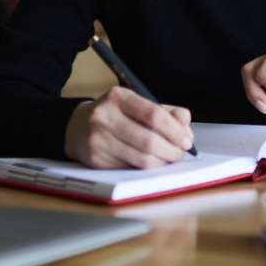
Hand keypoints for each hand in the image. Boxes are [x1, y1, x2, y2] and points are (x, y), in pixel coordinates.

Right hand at [64, 86, 193, 168]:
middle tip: (181, 153)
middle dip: (172, 150)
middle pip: (149, 140)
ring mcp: (98, 140)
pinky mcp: (95, 160)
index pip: (154, 115)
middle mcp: (104, 117)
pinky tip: (151, 163)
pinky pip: (130, 168)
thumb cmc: (118, 115)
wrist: (78, 126)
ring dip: (162, 162)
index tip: (186, 140)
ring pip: (141, 159)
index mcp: (118, 97)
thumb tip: (186, 131)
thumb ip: (168, 113)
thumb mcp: (139, 104)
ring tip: (169, 159)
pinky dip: (146, 168)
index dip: (175, 131)